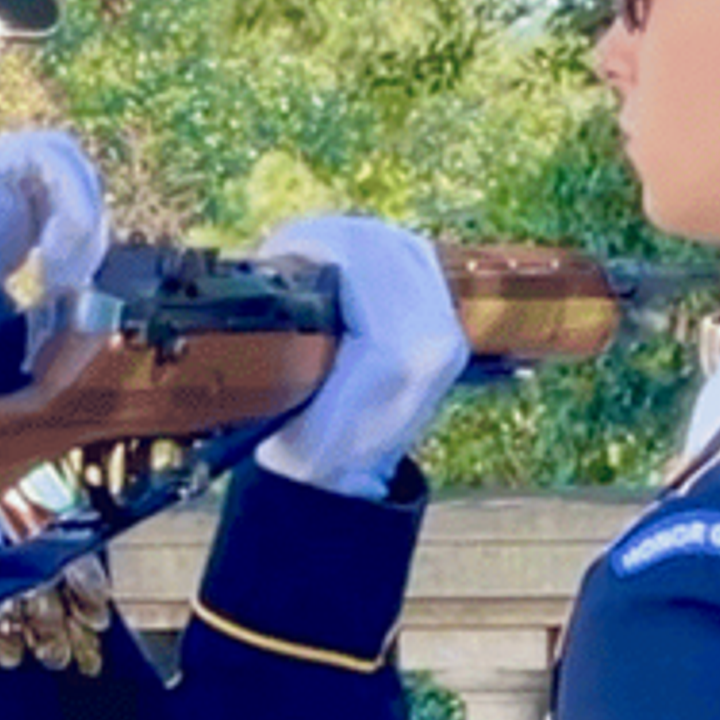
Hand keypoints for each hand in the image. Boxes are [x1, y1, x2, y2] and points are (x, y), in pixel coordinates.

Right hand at [254, 216, 466, 499]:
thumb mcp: (282, 388)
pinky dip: (381, 255)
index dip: (308, 239)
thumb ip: (287, 323)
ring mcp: (447, 333)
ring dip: (354, 240)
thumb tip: (273, 261)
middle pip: (382, 243)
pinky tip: (347, 264)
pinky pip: (419, 267)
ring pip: (403, 247)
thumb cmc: (300, 442)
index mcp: (397, 349)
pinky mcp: (448, 333)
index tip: (271, 250)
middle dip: (328, 235)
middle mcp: (435, 335)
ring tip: (310, 252)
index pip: (357, 255)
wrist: (342, 483)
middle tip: (284, 248)